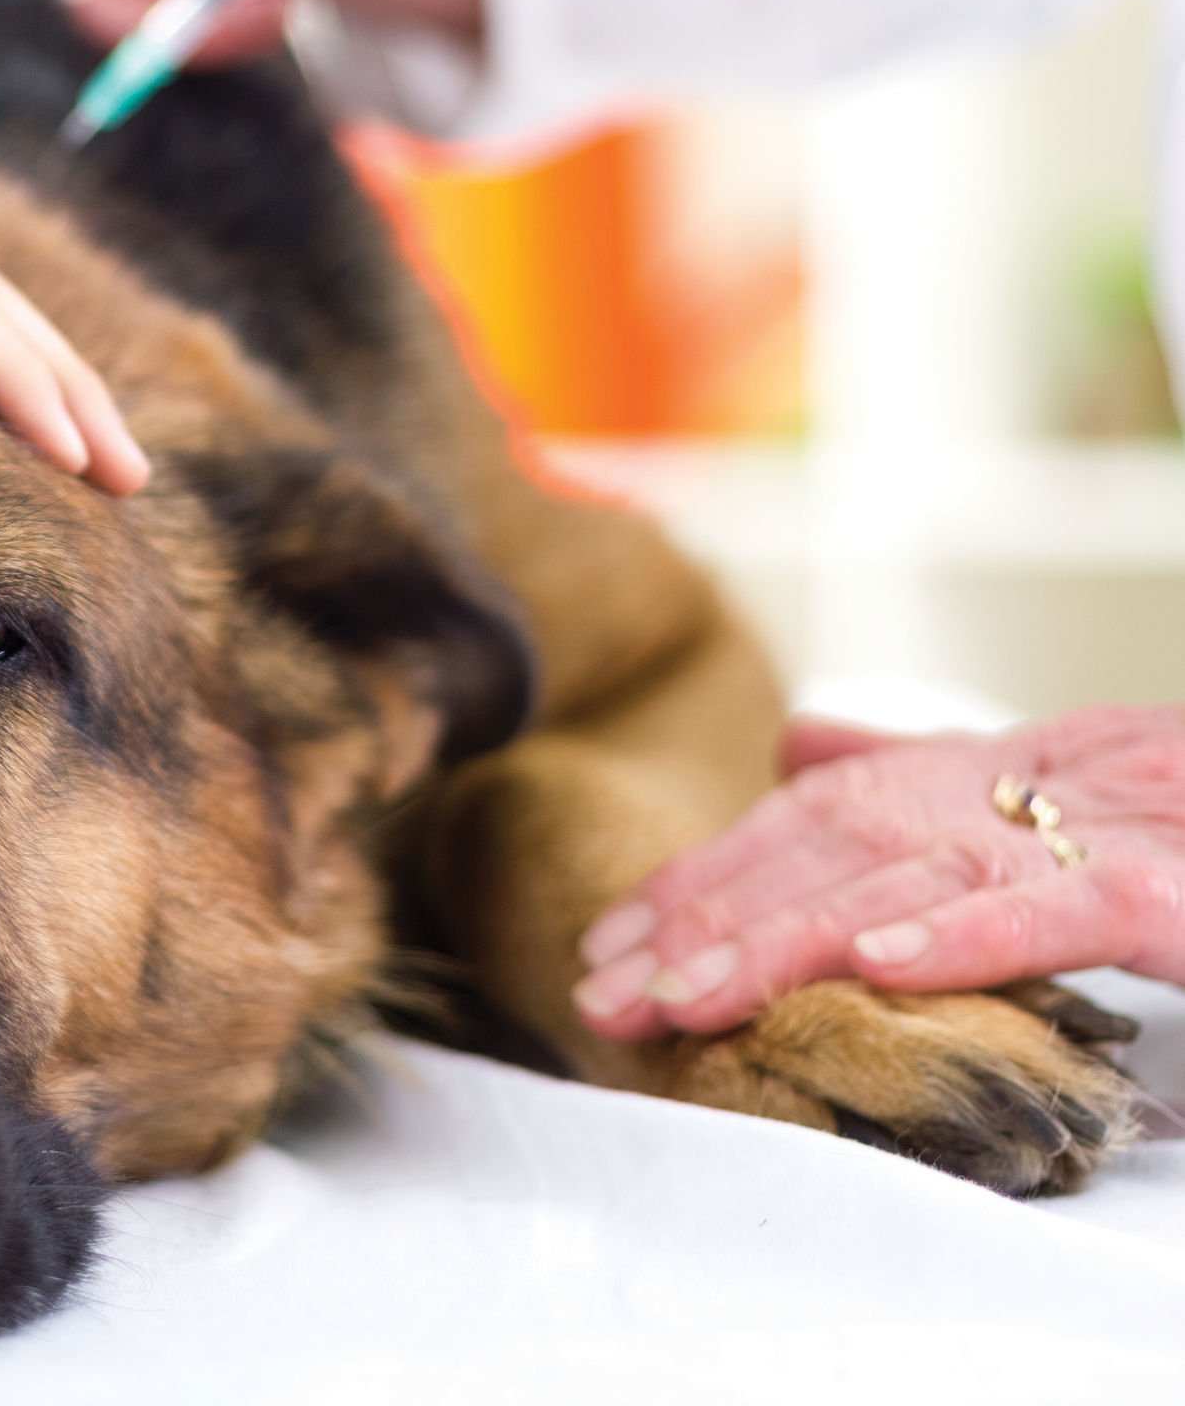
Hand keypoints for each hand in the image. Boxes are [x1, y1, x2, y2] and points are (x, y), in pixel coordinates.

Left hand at [573, 706, 1184, 1040]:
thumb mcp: (1083, 807)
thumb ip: (943, 779)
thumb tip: (803, 745)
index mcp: (1024, 765)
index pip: (828, 814)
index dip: (711, 874)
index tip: (613, 944)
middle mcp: (1061, 777)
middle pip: (849, 839)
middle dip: (712, 914)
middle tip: (608, 986)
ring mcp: (1130, 826)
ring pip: (928, 872)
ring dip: (794, 935)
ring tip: (692, 991)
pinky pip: (1070, 906)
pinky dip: (968, 932)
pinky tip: (874, 965)